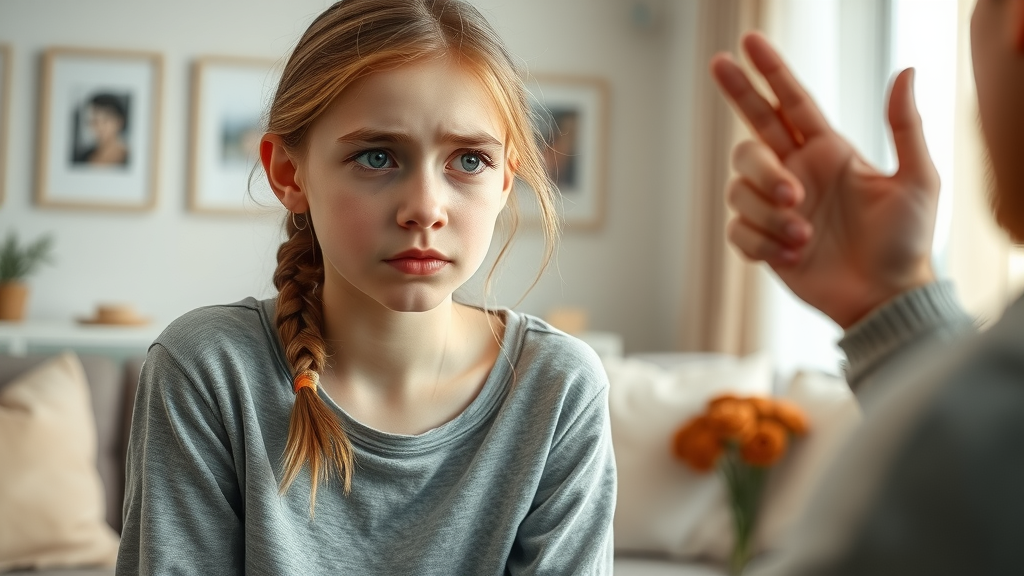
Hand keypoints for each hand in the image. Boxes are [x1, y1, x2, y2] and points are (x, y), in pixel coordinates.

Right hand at [711, 32, 939, 328]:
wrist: (885, 299)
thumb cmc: (906, 242)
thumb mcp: (918, 180)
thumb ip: (906, 126)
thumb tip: (905, 70)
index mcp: (828, 152)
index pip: (789, 102)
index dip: (768, 72)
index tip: (744, 44)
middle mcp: (795, 172)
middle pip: (751, 138)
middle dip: (748, 146)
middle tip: (788, 185)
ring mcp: (775, 207)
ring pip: (741, 189)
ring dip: (770, 214)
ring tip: (806, 236)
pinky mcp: (761, 241)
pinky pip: (738, 230)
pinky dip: (762, 242)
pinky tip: (792, 254)